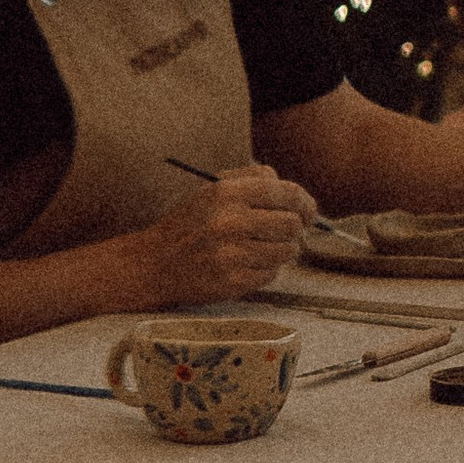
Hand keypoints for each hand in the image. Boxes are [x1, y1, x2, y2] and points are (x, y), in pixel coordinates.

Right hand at [135, 165, 315, 302]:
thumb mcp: (214, 189)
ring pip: (286, 251)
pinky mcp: (232, 282)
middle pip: (292, 224)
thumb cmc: (190, 224)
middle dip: (294, 230)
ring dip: (281, 251)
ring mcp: (231, 254)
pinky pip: (271, 274)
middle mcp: (230, 221)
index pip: (288, 193)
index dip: (306, 204)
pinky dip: (265, 270)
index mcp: (227, 192)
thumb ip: (255, 180)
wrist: (154, 264)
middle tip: (284, 233)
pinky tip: (245, 265)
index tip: (309, 212)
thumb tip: (295, 194)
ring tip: (260, 248)